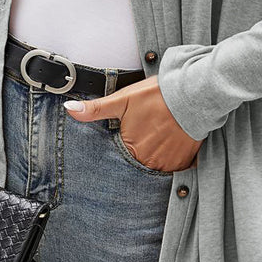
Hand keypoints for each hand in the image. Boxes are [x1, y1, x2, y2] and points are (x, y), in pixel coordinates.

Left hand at [63, 74, 203, 172]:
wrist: (193, 94)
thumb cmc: (156, 96)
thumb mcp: (122, 100)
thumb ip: (95, 109)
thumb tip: (68, 108)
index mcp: (131, 149)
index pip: (120, 158)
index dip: (124, 144)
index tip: (130, 134)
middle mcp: (149, 162)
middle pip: (138, 163)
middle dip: (139, 150)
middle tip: (147, 133)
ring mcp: (169, 164)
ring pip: (156, 166)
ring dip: (155, 155)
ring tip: (159, 136)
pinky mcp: (186, 161)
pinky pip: (174, 168)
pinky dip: (172, 157)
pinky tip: (171, 142)